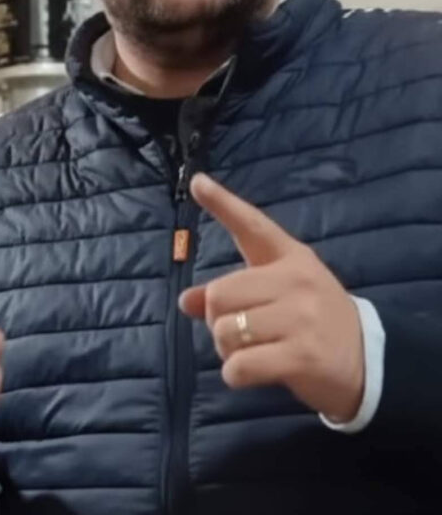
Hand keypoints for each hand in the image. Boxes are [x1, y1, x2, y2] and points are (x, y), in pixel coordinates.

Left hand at [179, 173, 364, 422]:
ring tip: (254, 351)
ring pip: (224, 332)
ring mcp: (301, 318)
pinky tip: (254, 373)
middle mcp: (295, 281)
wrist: (370, 361)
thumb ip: (234, 292)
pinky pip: (238, 365)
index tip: (197, 182)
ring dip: (227, 351)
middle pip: (218, 296)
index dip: (222, 203)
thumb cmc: (315, 321)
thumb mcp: (280, 296)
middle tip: (243, 332)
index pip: (252, 225)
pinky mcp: (302, 356)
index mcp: (290, 259)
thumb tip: (186, 301)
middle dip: (218, 320)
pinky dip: (235, 374)